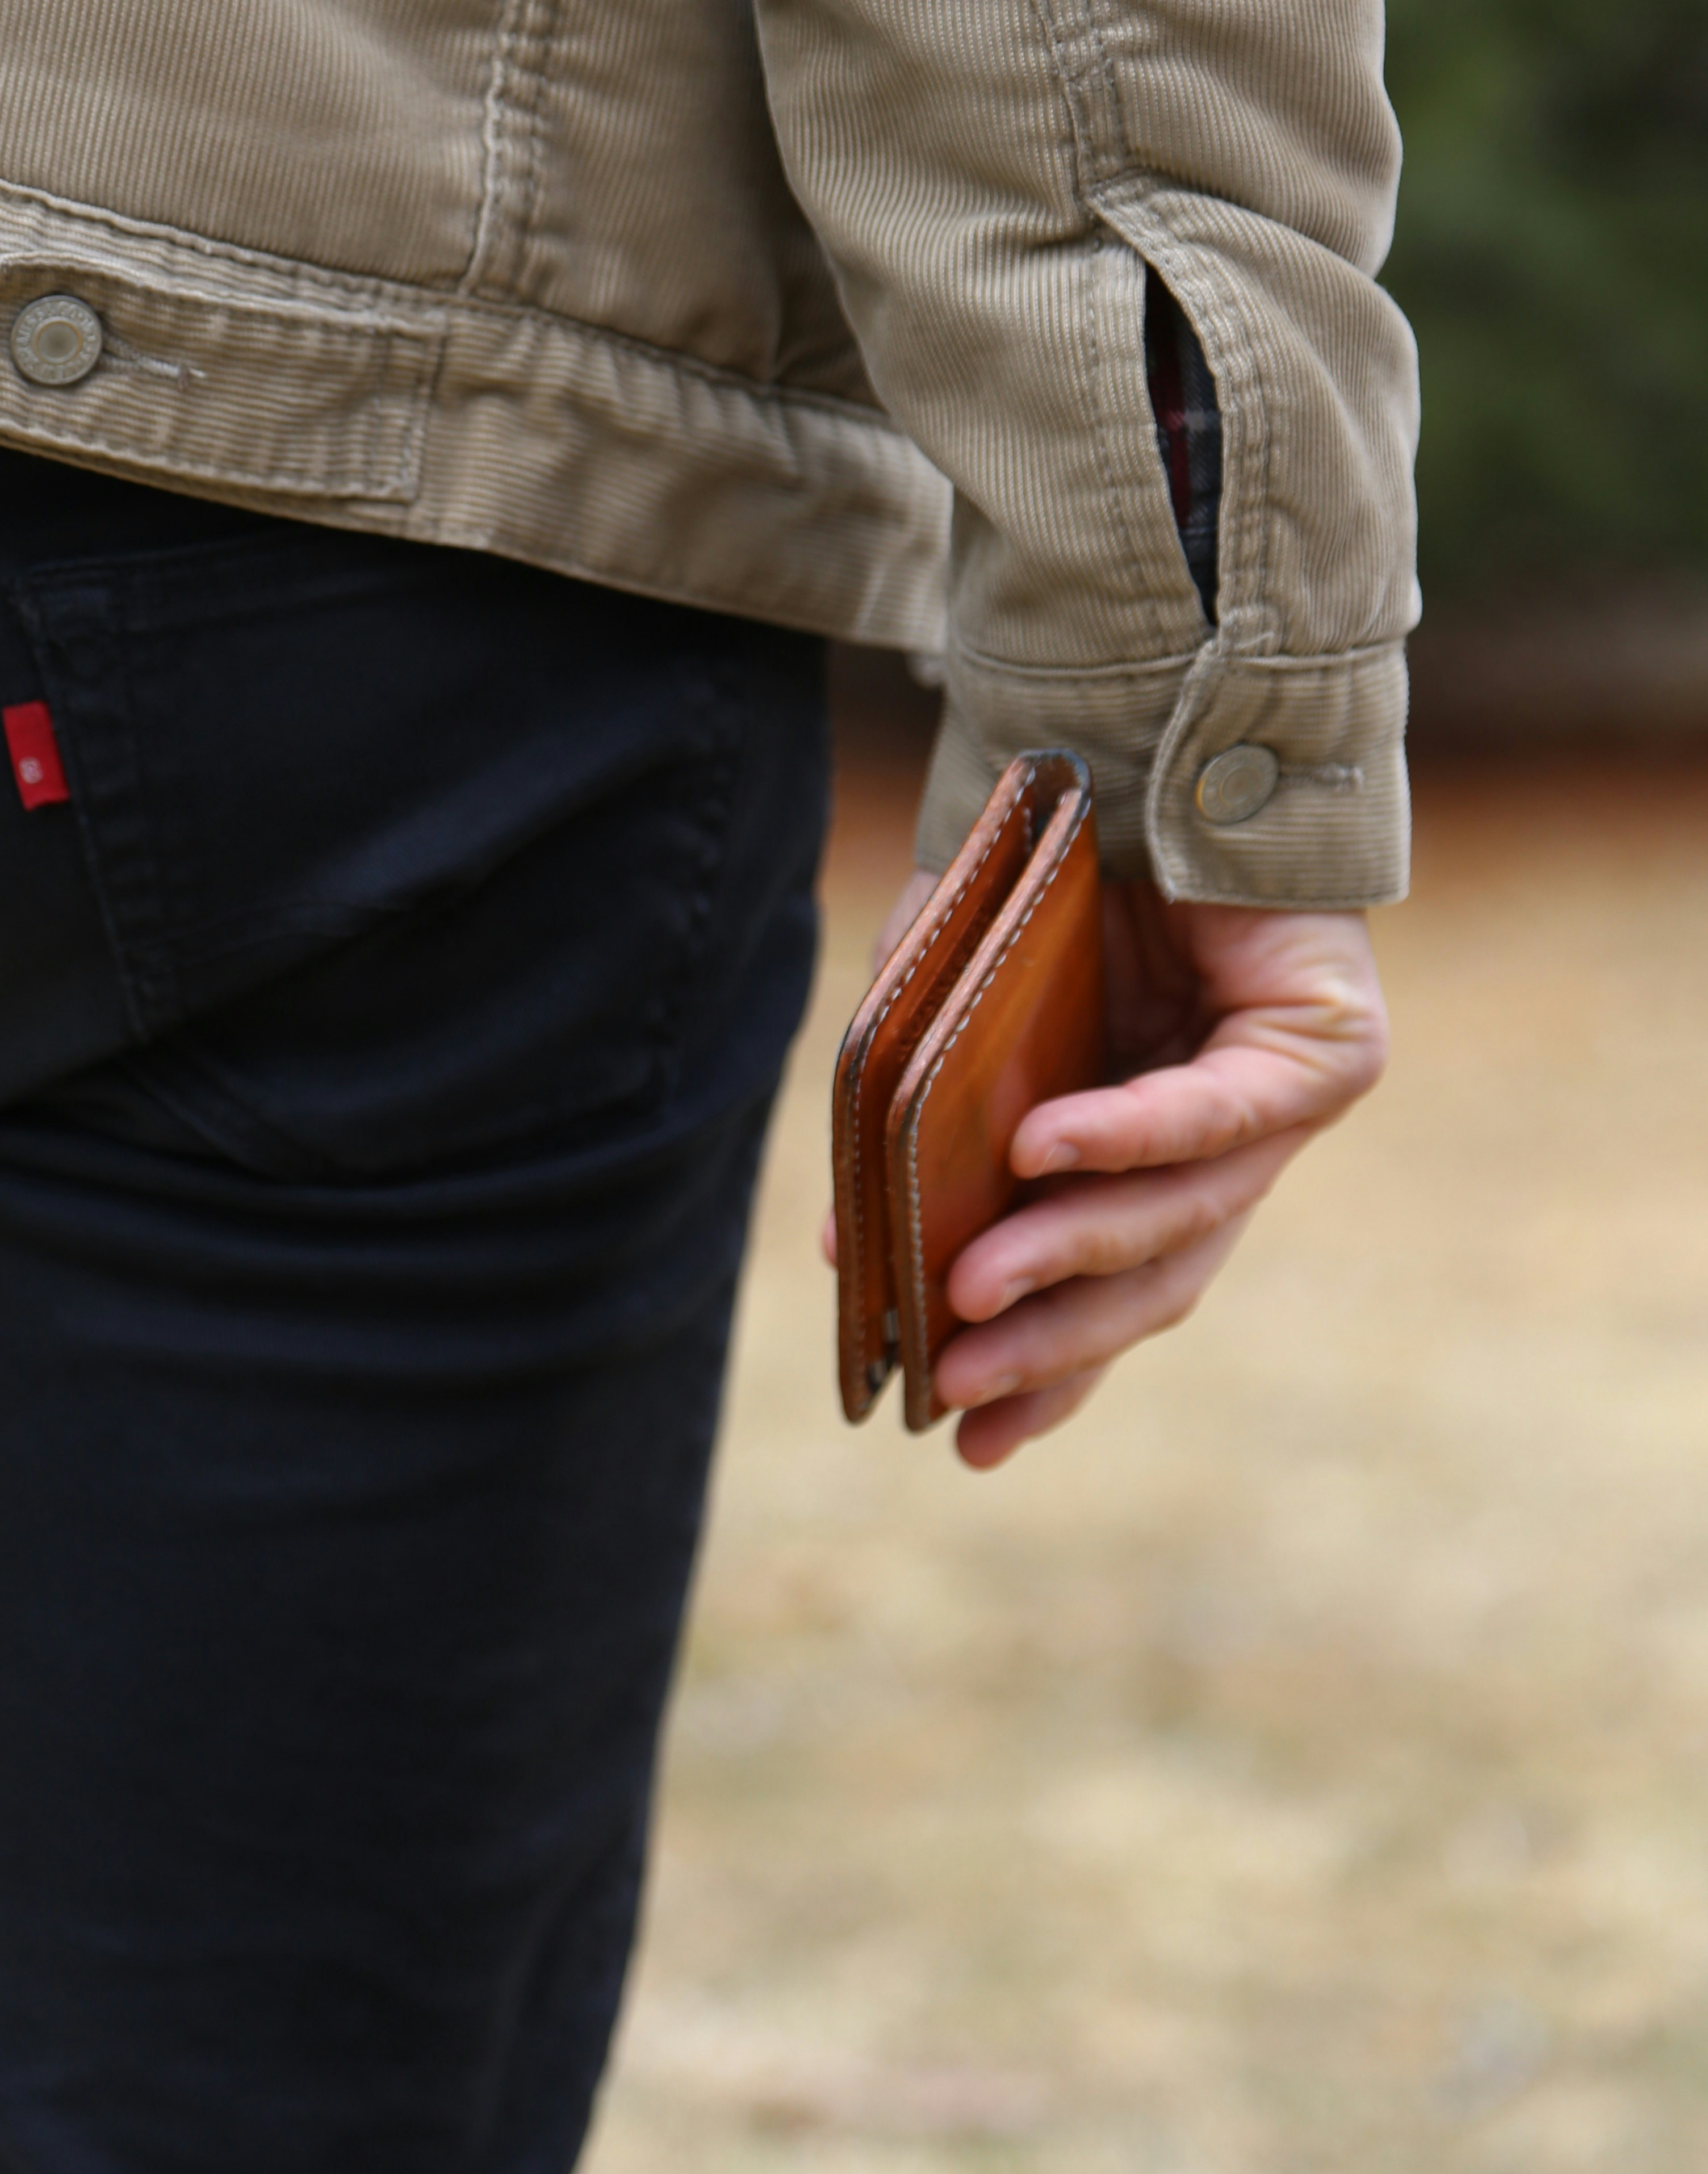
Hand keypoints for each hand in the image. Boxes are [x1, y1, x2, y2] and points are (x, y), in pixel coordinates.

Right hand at [837, 869, 1387, 1468]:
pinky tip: (1042, 1150)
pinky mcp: (1327, 1048)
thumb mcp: (954, 1009)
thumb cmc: (1038, 868)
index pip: (1118, 1290)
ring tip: (969, 1286)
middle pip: (1156, 1279)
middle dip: (1051, 1344)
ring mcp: (1288, 1100)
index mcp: (1154, 1149)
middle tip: (955, 1390)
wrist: (1135, 731)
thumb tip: (846, 1254)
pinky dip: (1124, 1136)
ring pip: (1187, 1219)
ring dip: (1069, 1257)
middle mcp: (1234, 1142)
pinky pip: (1219, 1115)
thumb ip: (912, 1118)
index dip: (1051, 1371)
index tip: (970, 1442)